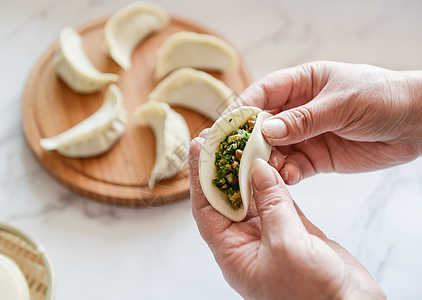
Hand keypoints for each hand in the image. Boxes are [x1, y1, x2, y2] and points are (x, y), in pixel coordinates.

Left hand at [190, 137, 385, 299]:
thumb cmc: (312, 294)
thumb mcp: (285, 246)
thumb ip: (271, 204)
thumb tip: (257, 169)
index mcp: (233, 252)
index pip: (206, 208)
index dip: (200, 177)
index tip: (199, 147)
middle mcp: (247, 242)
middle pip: (227, 198)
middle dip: (224, 167)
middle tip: (222, 137)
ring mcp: (270, 235)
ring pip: (254, 196)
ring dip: (250, 170)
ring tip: (246, 142)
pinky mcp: (293, 230)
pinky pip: (278, 200)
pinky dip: (275, 180)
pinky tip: (273, 161)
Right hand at [228, 61, 421, 183]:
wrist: (416, 124)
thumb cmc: (380, 97)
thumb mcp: (340, 103)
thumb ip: (303, 119)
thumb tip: (265, 131)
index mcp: (301, 84)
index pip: (262, 94)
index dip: (241, 109)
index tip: (224, 127)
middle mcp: (297, 110)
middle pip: (261, 125)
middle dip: (247, 141)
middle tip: (232, 157)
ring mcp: (305, 135)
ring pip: (273, 150)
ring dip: (265, 161)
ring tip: (259, 172)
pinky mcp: (316, 158)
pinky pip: (292, 167)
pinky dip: (285, 174)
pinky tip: (286, 177)